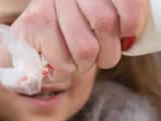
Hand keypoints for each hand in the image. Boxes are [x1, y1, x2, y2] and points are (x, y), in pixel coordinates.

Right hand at [8, 0, 148, 81]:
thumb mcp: (103, 23)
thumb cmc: (75, 37)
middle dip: (109, 52)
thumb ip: (123, 21)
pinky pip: (65, 64)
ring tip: (77, 60)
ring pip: (86, 48)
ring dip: (86, 65)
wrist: (28, 48)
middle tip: (102, 57)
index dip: (133, 21)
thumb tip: (132, 38)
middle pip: (105, 22)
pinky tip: (59, 63)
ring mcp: (48, 3)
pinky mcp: (33, 24)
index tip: (128, 37)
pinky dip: (66, 73)